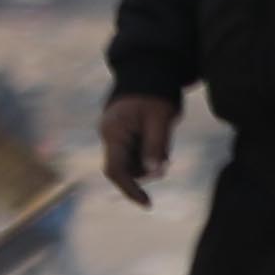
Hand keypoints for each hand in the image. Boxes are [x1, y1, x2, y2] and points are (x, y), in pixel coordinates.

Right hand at [100, 91, 179, 206]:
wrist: (148, 70)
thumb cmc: (154, 95)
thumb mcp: (159, 120)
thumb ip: (155, 147)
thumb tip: (155, 173)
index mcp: (114, 133)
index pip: (116, 170)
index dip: (130, 189)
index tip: (147, 204)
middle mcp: (110, 135)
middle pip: (124, 168)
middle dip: (145, 172)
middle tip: (165, 160)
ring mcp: (115, 134)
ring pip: (131, 161)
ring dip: (148, 162)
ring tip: (164, 143)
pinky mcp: (123, 132)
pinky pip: (134, 152)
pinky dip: (148, 154)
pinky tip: (159, 140)